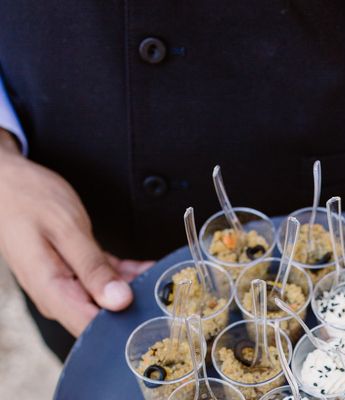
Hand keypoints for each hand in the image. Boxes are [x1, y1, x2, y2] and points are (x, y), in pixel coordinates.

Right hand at [0, 130, 152, 335]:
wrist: (8, 183)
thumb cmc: (31, 199)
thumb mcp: (67, 230)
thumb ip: (93, 268)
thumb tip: (119, 301)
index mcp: (51, 289)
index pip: (90, 327)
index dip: (123, 325)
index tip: (151, 312)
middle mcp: (56, 294)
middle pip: (101, 316)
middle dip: (134, 306)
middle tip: (163, 290)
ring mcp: (63, 284)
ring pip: (105, 298)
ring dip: (133, 289)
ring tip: (161, 276)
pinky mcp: (72, 272)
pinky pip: (103, 280)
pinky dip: (125, 275)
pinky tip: (146, 268)